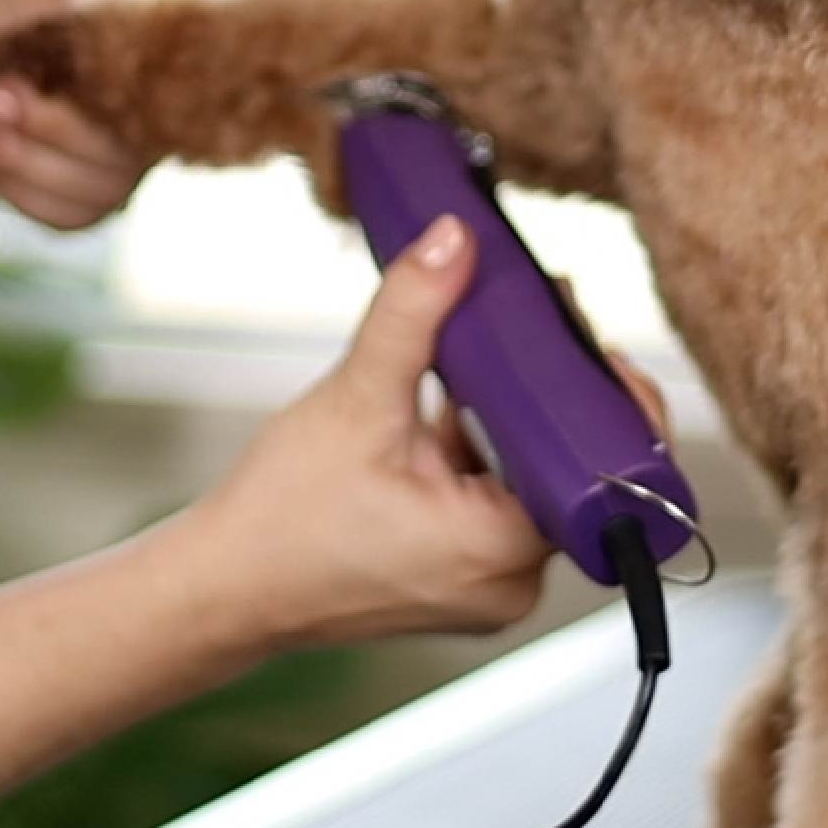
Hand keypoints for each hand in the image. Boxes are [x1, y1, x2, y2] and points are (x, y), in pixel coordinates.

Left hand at [0, 0, 151, 229]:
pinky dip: (17, 190)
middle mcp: (146, 103)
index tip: (49, 84)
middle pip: (138, 153)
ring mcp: (114, 150)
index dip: (121, 104)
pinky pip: (70, 217)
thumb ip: (89, 27)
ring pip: (105, 194)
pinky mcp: (73, 187)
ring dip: (25, 164)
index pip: (183, 95)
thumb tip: (145, 47)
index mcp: (153, 45)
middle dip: (55, 133)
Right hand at [196, 217, 667, 650]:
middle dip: (554, 395)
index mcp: (502, 551)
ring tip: (480, 363)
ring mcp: (490, 584)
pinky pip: (502, 501)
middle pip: (576, 470)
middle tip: (535, 329)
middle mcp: (513, 582)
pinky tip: (451, 408)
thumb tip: (455, 238)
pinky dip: (484, 452)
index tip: (590, 342)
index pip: (604, 471)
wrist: (220, 588)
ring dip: (515, 419)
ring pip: (536, 480)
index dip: (608, 400)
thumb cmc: (278, 520)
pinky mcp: (466, 576)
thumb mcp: (356, 399)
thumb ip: (413, 312)